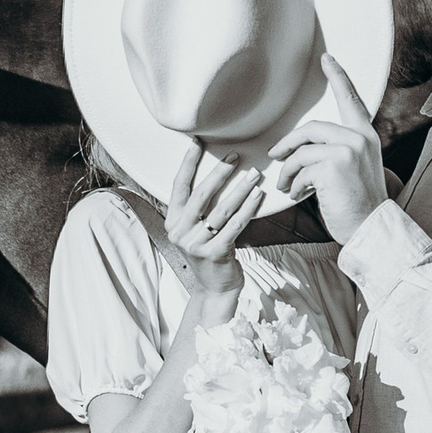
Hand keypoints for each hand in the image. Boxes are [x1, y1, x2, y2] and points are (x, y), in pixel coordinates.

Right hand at [161, 141, 262, 315]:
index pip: (178, 186)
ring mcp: (196, 244)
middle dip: (219, 172)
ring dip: (239, 189)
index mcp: (173, 222)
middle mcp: (180, 232)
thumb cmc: (210, 254)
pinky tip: (258, 196)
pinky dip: (248, 209)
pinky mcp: (215, 254)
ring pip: (221, 209)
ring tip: (254, 174)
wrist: (215, 290)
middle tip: (235, 155)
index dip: (187, 163)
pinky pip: (235, 225)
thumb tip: (216, 174)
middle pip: (200, 195)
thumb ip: (198, 209)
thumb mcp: (197, 231)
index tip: (197, 142)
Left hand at [268, 54, 387, 244]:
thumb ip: (338, 152)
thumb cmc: (359, 204)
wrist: (371, 228)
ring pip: (301, 151)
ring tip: (286, 187)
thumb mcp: (354, 170)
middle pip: (311, 128)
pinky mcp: (333, 166)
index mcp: (366, 136)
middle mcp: (359, 138)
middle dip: (288, 144)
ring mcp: (347, 150)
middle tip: (275, 158)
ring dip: (288, 171)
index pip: (350, 100)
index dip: (338, 77)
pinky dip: (294, 184)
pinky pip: (300, 169)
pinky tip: (298, 195)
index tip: (327, 59)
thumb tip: (300, 150)